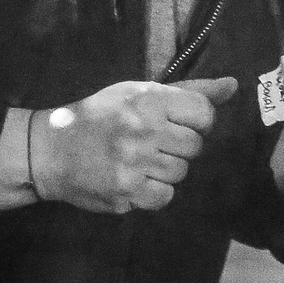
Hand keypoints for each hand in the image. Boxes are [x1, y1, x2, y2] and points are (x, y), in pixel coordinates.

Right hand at [34, 76, 238, 213]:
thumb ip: (190, 91)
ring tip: (141, 161)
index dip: (197, 122)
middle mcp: (144, 129)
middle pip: (195, 147)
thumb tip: (234, 85)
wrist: (50, 149)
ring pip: (181, 173)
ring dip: (165, 170)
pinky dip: (153, 192)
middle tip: (154, 143)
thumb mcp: (139, 92)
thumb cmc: (99, 116)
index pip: (204, 114)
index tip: (178, 124)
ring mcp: (135, 163)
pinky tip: (135, 180)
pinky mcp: (126, 192)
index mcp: (149, 99)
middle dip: (179, 146)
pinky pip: (164, 197)